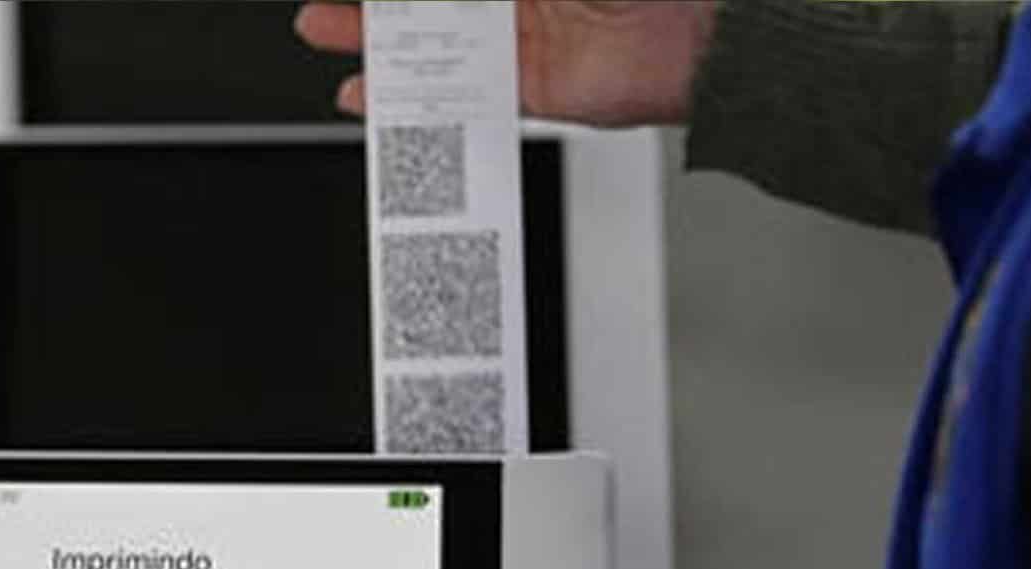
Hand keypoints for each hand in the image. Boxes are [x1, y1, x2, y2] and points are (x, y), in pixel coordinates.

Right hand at [294, 0, 717, 127]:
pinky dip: (419, 98)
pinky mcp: (532, 88)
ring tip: (328, 36)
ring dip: (378, 42)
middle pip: (430, 1)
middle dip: (372, 2)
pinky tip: (380, 96)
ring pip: (434, 42)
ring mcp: (523, 39)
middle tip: (324, 4)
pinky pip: (463, 96)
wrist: (706, 29)